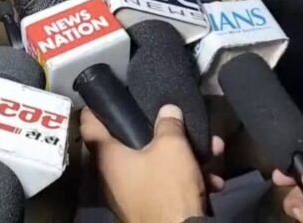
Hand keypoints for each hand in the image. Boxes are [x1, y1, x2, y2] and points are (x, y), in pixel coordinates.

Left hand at [81, 104, 222, 222]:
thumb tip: (168, 110)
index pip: (89, 123)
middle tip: (178, 122)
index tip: (108, 95)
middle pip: (131, 142)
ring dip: (183, 157)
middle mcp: (112, 174)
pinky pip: (163, 185)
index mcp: (108, 156)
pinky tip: (212, 182)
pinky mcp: (147, 207)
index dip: (97, 105)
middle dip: (161, 132)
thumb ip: (169, 124)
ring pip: (154, 164)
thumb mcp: (173, 149)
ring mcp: (129, 193)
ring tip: (211, 151)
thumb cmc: (166, 188)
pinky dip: (185, 179)